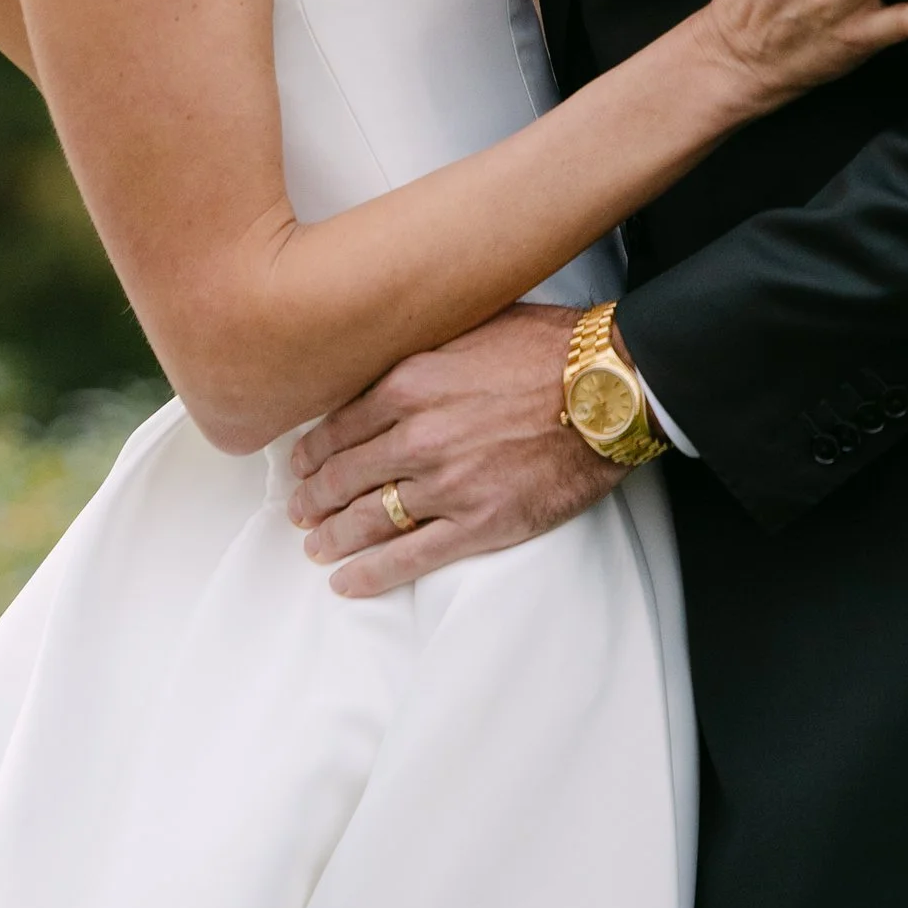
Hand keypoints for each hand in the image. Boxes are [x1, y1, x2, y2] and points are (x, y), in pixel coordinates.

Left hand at [287, 304, 614, 594]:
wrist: (607, 388)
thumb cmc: (548, 348)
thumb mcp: (470, 325)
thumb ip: (421, 349)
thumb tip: (386, 358)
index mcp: (410, 383)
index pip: (339, 426)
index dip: (313, 451)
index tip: (301, 464)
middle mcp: (417, 436)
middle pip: (344, 476)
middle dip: (314, 497)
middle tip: (299, 510)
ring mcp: (446, 484)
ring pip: (367, 519)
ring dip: (333, 537)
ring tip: (315, 546)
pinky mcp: (479, 523)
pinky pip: (410, 557)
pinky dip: (372, 573)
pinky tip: (347, 582)